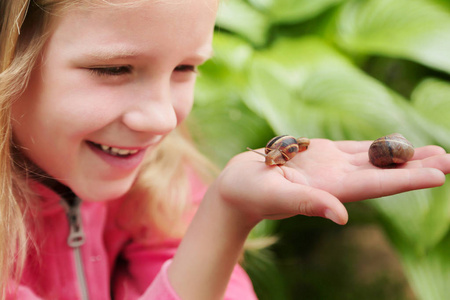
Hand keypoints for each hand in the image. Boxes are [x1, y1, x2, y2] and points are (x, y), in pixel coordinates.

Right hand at [215, 139, 449, 224]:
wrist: (237, 185)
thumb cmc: (250, 192)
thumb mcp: (276, 195)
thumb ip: (308, 203)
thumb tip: (342, 217)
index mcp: (329, 190)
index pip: (375, 185)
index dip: (407, 180)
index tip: (439, 174)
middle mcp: (335, 180)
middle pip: (383, 173)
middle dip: (416, 167)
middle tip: (449, 158)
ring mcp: (329, 167)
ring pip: (372, 160)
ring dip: (402, 156)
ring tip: (432, 150)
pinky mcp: (320, 156)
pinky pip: (354, 150)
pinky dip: (375, 146)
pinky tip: (392, 144)